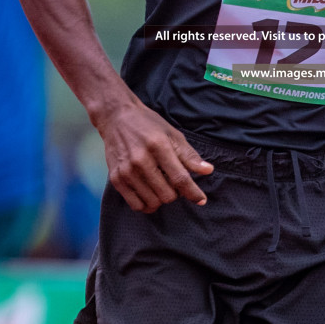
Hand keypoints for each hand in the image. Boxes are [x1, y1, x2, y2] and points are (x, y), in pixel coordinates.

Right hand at [97, 99, 213, 212]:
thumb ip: (189, 155)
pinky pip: (136, 205)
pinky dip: (147, 204)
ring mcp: (126, 171)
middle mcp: (141, 160)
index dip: (193, 192)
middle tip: (173, 182)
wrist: (116, 118)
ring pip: (152, 202)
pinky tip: (150, 194)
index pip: (179, 178)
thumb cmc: (148, 125)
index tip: (201, 200)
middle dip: (176, 193)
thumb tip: (208, 170)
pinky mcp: (116, 179)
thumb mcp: (172, 134)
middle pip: (167, 194)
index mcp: (158, 146)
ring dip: (161, 198)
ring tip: (161, 185)